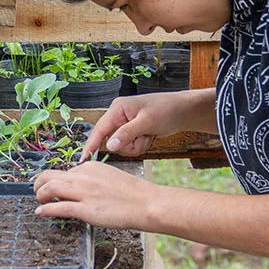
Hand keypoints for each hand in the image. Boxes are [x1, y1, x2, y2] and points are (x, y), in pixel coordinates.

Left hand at [33, 161, 165, 230]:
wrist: (148, 203)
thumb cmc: (133, 194)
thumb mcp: (108, 177)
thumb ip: (91, 179)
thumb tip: (77, 187)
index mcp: (89, 167)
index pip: (64, 171)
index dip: (55, 180)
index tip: (52, 188)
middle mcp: (83, 176)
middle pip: (49, 175)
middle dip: (39, 184)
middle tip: (38, 192)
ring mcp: (83, 192)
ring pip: (50, 188)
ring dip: (39, 195)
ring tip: (39, 201)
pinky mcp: (86, 209)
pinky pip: (58, 207)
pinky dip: (46, 209)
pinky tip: (41, 212)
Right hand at [82, 90, 208, 158]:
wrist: (185, 111)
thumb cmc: (167, 110)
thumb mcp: (147, 122)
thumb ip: (126, 134)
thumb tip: (109, 146)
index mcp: (117, 109)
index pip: (100, 129)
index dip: (91, 144)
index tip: (83, 159)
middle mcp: (119, 116)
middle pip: (112, 141)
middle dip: (129, 144)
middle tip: (144, 137)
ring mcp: (126, 125)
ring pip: (122, 146)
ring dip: (137, 145)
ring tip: (149, 135)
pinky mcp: (133, 131)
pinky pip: (131, 145)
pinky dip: (141, 144)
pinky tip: (150, 136)